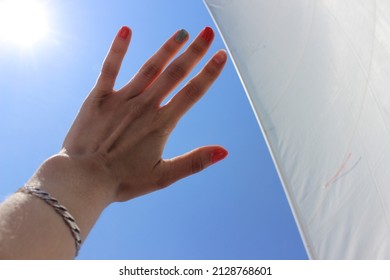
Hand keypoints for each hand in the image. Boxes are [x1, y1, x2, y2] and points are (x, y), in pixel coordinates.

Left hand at [62, 26, 227, 202]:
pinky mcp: (99, 98)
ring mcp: (122, 99)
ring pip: (150, 68)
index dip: (208, 73)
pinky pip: (110, 69)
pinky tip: (126, 31)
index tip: (221, 55)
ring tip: (182, 32)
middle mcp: (145, 106)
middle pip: (175, 74)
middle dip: (194, 52)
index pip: (192, 93)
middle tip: (207, 33)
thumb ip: (194, 162)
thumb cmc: (123, 180)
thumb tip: (224, 152)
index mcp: (161, 124)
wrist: (82, 179)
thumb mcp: (163, 177)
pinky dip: (118, 49)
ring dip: (167, 48)